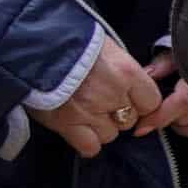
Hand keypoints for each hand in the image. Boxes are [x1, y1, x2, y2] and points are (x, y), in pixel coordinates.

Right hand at [36, 36, 163, 159]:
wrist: (35, 45)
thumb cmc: (72, 40)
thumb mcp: (107, 45)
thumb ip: (123, 67)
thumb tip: (135, 82)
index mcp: (127, 72)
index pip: (151, 101)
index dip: (141, 103)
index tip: (131, 100)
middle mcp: (113, 95)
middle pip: (130, 120)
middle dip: (119, 115)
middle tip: (103, 104)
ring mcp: (90, 112)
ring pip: (110, 135)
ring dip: (102, 128)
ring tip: (88, 114)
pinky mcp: (67, 125)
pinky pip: (90, 147)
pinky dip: (87, 143)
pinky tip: (80, 131)